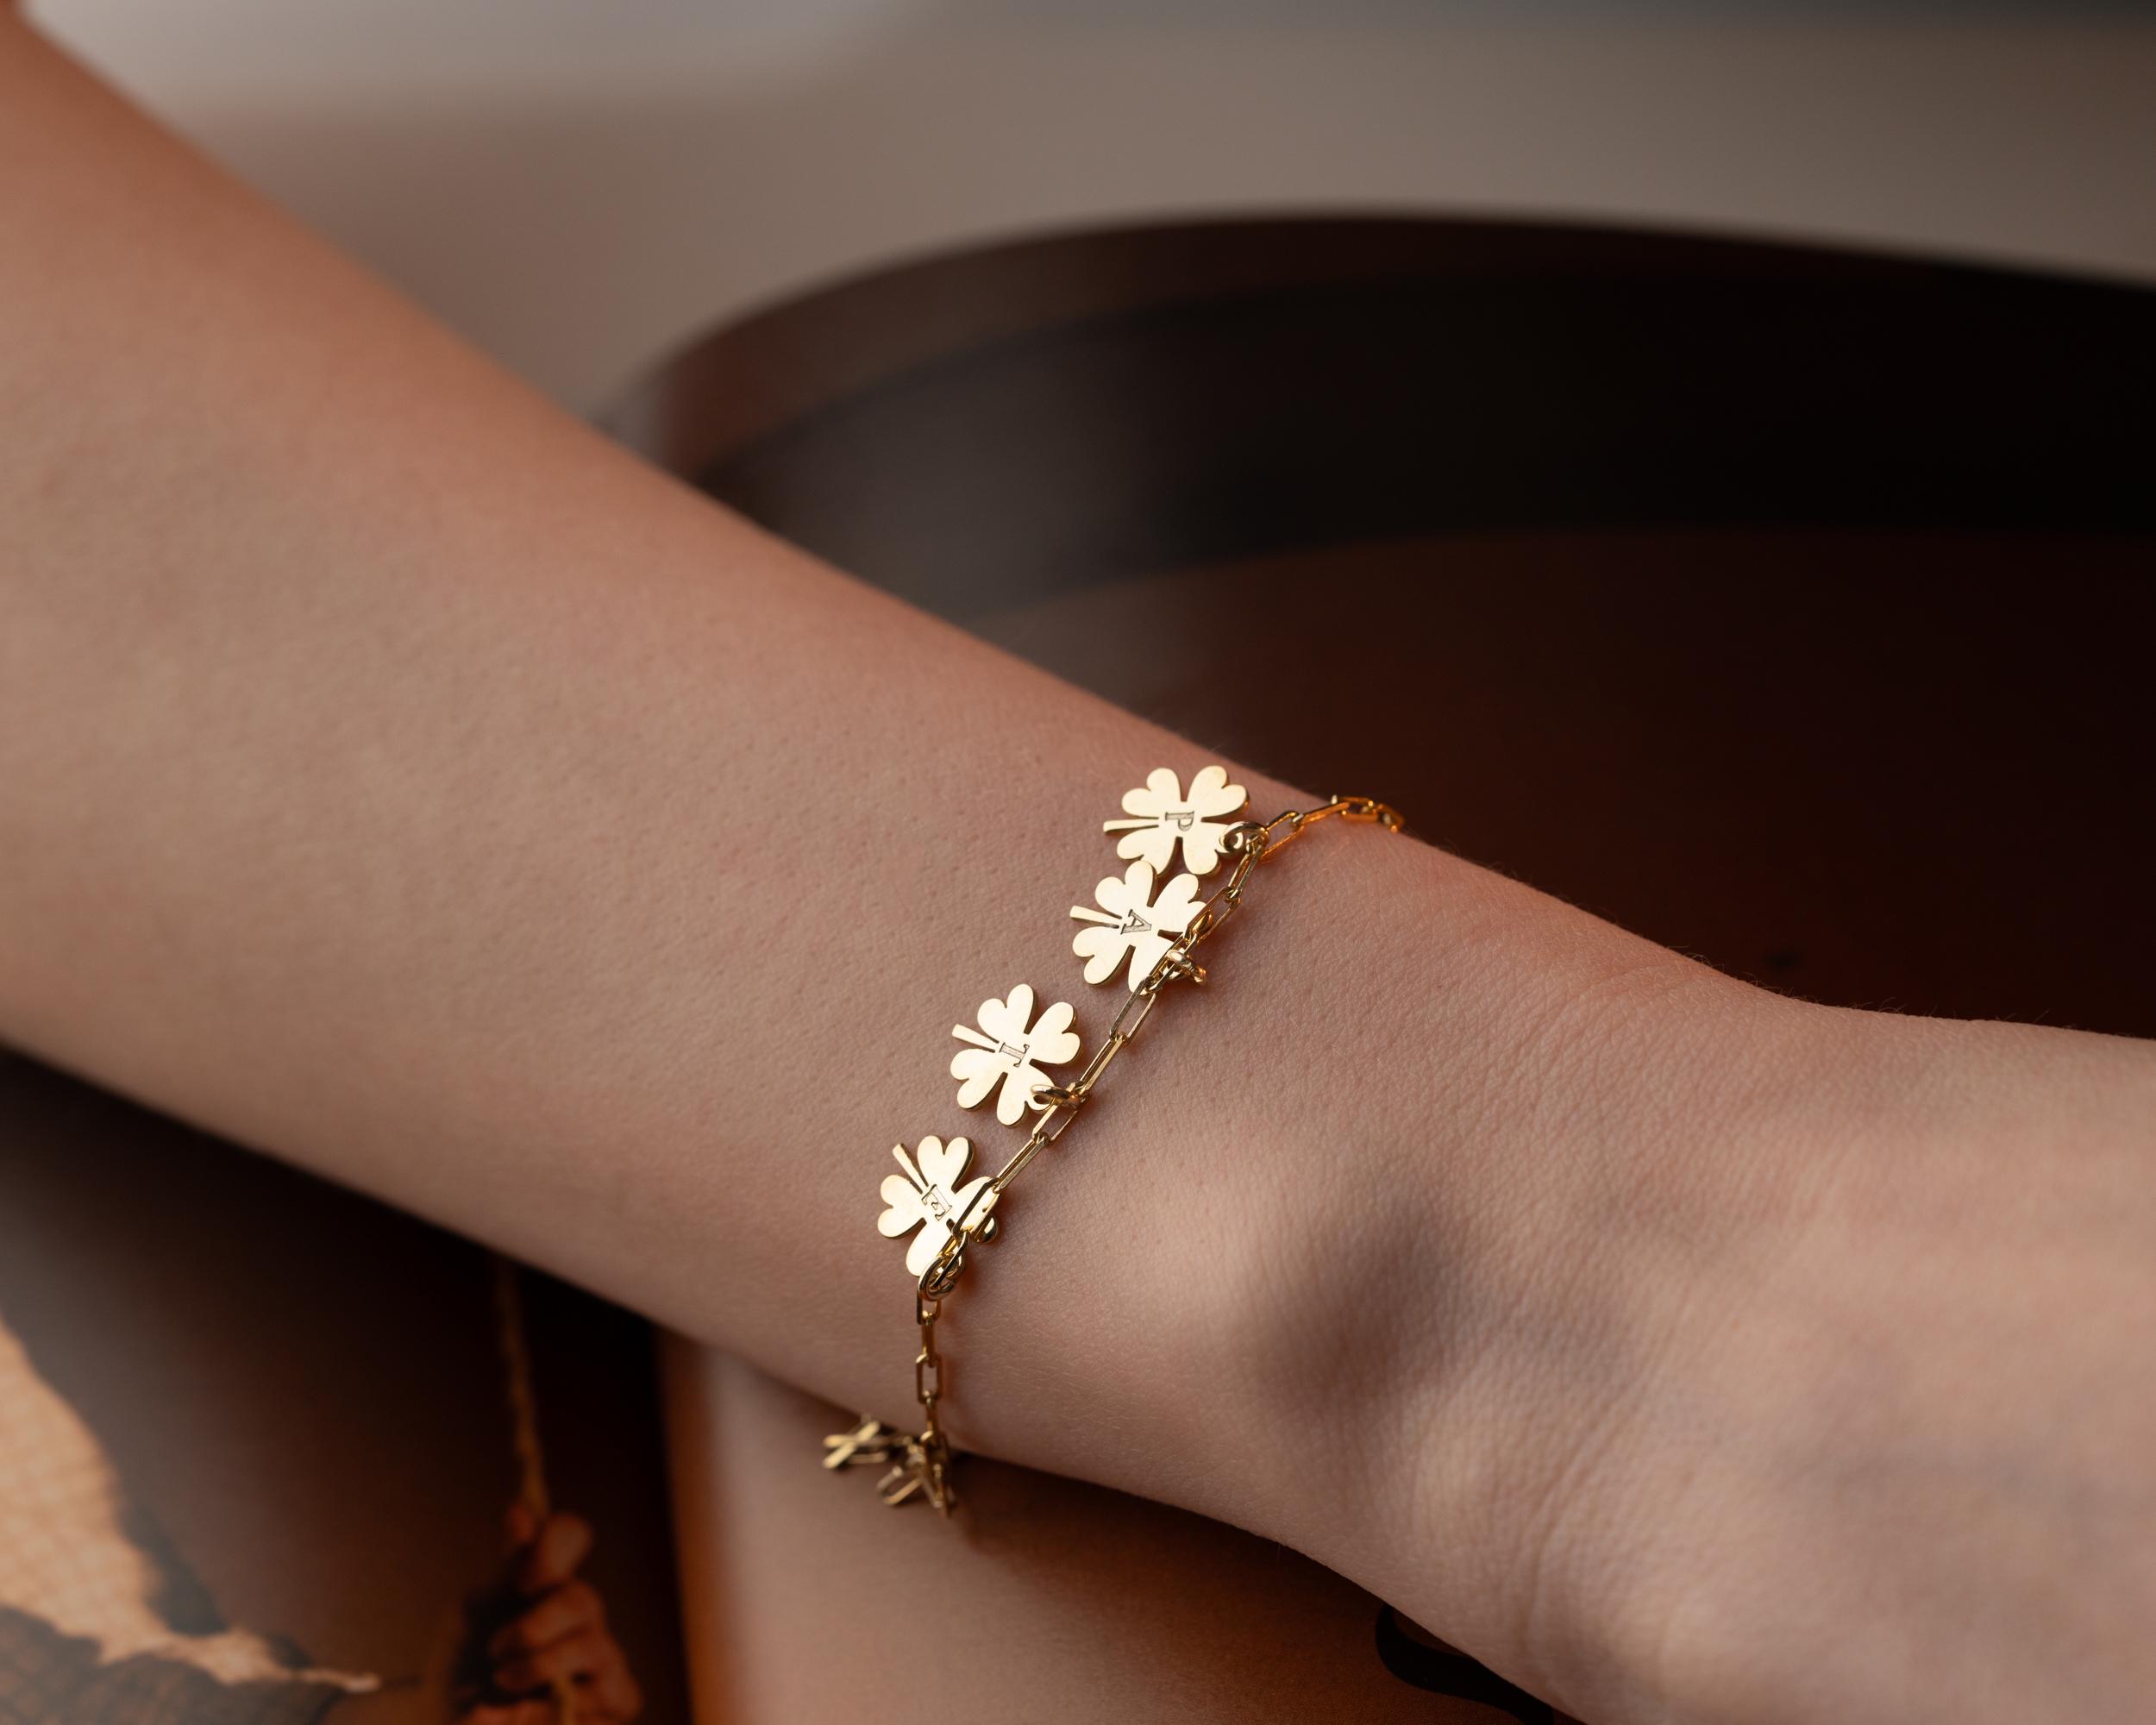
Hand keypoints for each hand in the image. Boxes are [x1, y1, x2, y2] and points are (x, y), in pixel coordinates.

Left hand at [458, 1506, 642, 1724]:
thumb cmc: (466, 1680)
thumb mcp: (467, 1627)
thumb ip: (500, 1576)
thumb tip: (518, 1508)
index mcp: (544, 1587)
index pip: (568, 1536)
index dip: (553, 1546)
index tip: (523, 1581)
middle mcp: (581, 1616)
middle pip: (581, 1598)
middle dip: (535, 1627)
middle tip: (495, 1651)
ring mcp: (605, 1659)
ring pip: (593, 1645)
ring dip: (541, 1666)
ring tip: (501, 1685)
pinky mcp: (619, 1700)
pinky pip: (604, 1696)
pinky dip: (552, 1709)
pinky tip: (522, 1717)